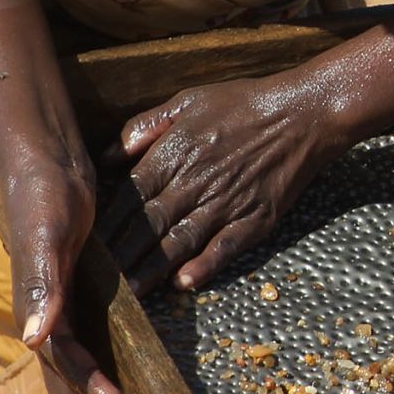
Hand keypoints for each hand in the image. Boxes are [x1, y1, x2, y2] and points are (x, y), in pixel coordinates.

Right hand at [1, 152, 138, 393]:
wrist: (40, 159)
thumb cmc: (41, 194)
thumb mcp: (45, 236)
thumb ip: (40, 286)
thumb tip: (36, 342)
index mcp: (38, 313)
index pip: (69, 373)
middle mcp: (44, 319)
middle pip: (65, 387)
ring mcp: (56, 308)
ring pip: (73, 373)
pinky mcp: (72, 293)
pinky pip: (86, 345)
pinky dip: (102, 371)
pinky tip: (123, 379)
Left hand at [114, 67, 353, 293]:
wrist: (304, 113)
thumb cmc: (244, 103)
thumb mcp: (188, 100)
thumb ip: (145, 126)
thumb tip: (110, 155)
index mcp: (175, 153)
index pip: (131, 197)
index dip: (109, 225)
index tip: (89, 245)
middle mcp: (195, 182)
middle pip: (149, 226)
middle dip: (122, 256)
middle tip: (100, 282)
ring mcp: (226, 203)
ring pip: (180, 242)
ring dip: (153, 269)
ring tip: (132, 293)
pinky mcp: (255, 219)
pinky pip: (224, 248)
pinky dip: (204, 267)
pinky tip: (184, 283)